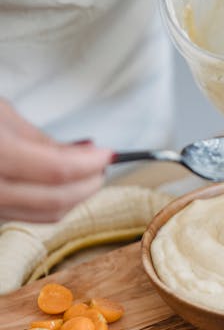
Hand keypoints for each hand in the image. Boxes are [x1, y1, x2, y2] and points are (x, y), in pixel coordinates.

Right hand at [0, 99, 111, 222]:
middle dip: (88, 184)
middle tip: (102, 164)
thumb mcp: (2, 114)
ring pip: (46, 214)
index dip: (90, 164)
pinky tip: (64, 183)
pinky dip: (55, 202)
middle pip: (56, 201)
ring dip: (76, 196)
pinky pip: (30, 214)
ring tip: (88, 171)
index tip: (108, 153)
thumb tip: (86, 155)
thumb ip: (44, 141)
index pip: (57, 172)